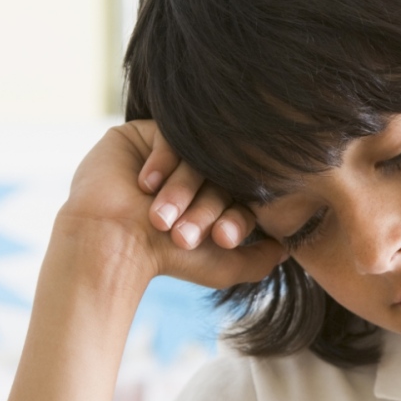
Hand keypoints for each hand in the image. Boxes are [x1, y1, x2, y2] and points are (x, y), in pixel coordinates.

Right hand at [56, 120, 285, 289]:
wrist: (112, 247)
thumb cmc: (166, 260)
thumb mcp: (225, 266)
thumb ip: (260, 259)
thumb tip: (288, 247)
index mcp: (214, 194)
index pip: (242, 192)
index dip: (235, 215)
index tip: (221, 239)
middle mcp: (194, 170)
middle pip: (221, 173)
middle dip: (205, 207)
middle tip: (187, 234)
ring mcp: (169, 150)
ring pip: (196, 156)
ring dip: (181, 191)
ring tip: (161, 220)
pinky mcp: (141, 134)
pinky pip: (170, 135)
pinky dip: (164, 163)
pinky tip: (145, 186)